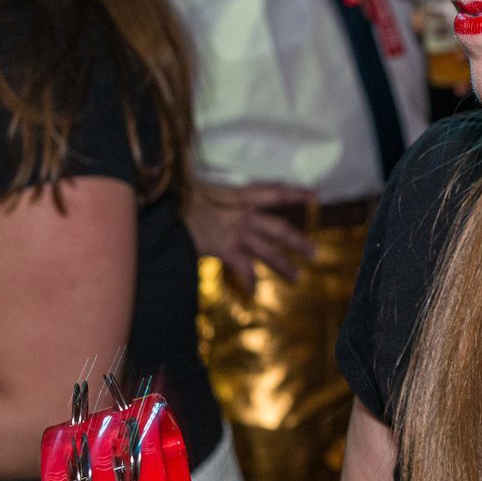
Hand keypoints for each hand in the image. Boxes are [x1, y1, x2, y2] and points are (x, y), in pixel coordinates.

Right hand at [185, 182, 318, 287]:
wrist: (167, 207)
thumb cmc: (181, 195)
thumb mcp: (204, 188)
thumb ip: (219, 198)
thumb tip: (218, 197)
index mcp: (241, 196)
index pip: (275, 192)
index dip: (296, 193)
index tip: (314, 195)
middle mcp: (245, 214)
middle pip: (280, 229)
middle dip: (298, 241)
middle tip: (315, 253)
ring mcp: (237, 233)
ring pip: (268, 252)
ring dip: (284, 266)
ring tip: (297, 277)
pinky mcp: (225, 248)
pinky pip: (244, 269)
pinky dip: (249, 281)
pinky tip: (253, 292)